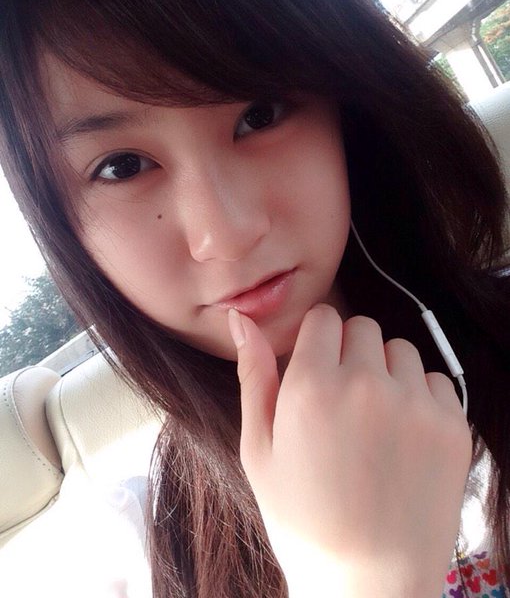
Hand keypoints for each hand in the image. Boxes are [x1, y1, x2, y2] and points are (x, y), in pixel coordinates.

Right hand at [228, 305, 471, 597]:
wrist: (369, 583)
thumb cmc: (304, 519)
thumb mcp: (259, 450)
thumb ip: (253, 376)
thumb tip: (241, 319)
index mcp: (311, 388)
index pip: (324, 317)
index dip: (317, 341)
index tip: (316, 369)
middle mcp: (366, 385)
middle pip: (362, 327)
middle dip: (349, 352)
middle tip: (342, 401)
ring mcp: (415, 404)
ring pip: (400, 349)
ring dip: (386, 371)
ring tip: (373, 419)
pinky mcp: (452, 426)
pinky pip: (436, 379)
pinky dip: (420, 396)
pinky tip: (403, 436)